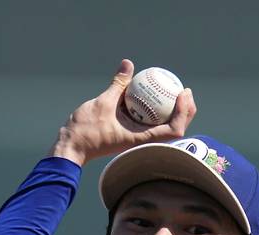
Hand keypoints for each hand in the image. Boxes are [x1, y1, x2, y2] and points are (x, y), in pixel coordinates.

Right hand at [48, 59, 195, 166]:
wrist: (73, 146)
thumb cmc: (87, 129)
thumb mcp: (103, 102)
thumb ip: (119, 84)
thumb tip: (129, 63)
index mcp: (141, 139)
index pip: (173, 130)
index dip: (183, 113)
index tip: (183, 94)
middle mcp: (143, 142)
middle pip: (174, 130)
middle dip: (185, 112)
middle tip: (185, 91)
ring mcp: (138, 141)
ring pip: (164, 128)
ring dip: (174, 112)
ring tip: (176, 92)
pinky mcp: (132, 137)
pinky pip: (151, 123)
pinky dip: (157, 111)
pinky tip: (154, 95)